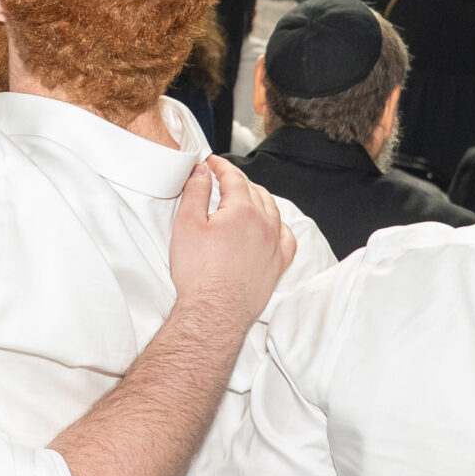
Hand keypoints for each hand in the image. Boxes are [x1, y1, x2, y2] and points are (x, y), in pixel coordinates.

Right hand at [167, 157, 296, 333]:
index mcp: (243, 210)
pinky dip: (279, 226)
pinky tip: (271, 226)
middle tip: (223, 178)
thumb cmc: (199, 274)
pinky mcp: (278, 265)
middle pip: (255, 191)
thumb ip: (196, 191)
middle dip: (238, 181)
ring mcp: (275, 245)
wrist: (214, 312)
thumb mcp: (187, 224)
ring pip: (273, 211)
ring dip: (259, 198)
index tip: (212, 163)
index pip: (234, 178)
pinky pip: (287, 238)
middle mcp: (264, 224)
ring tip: (246, 197)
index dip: (221, 167)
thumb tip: (203, 172)